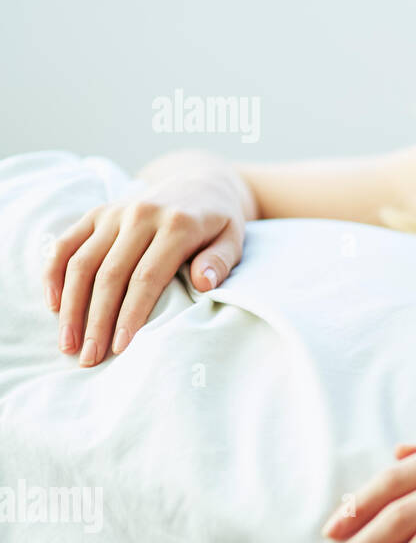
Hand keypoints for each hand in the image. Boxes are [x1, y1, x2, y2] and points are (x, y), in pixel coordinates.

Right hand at [43, 175, 246, 366]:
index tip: (121, 348)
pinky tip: (54, 306)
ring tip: (68, 344)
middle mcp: (141, 215)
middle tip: (89, 358)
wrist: (200, 184)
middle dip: (96, 320)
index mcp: (176, 225)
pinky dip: (54, 274)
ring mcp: (115, 212)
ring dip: (71, 306)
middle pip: (110, 274)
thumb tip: (204, 283)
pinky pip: (67, 244)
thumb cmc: (219, 223)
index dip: (131, 314)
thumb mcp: (233, 238)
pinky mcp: (98, 213)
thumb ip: (220, 260)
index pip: (147, 278)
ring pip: (82, 262)